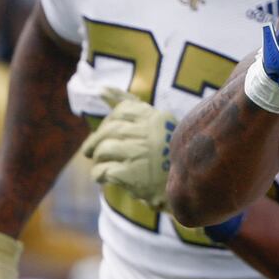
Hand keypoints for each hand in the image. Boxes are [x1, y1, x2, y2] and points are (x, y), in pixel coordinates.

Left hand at [82, 87, 174, 208]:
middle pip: (110, 131)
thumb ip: (129, 103)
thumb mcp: (156, 124)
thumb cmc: (166, 153)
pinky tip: (105, 178)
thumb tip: (102, 88)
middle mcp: (149, 134)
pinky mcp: (133, 176)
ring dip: (98, 159)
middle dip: (95, 142)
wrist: (187, 190)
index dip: (109, 122)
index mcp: (157, 118)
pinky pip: (104, 170)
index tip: (106, 132)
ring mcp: (141, 154)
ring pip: (104, 150)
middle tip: (91, 151)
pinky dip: (99, 175)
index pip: (122, 111)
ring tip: (102, 165)